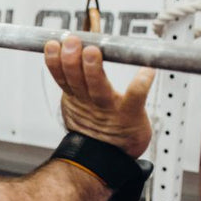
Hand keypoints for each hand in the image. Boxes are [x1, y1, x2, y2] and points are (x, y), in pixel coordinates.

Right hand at [44, 35, 153, 157]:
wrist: (106, 158)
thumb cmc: (95, 126)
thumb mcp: (78, 102)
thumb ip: (76, 77)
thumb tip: (73, 45)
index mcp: (75, 98)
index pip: (61, 77)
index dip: (55, 61)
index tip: (53, 44)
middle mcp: (89, 102)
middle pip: (76, 80)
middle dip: (72, 60)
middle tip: (72, 42)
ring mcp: (108, 109)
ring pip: (98, 88)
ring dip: (94, 69)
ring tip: (92, 51)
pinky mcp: (130, 114)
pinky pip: (135, 97)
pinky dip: (140, 84)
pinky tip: (147, 70)